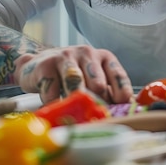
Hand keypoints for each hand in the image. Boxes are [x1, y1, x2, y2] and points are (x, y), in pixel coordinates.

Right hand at [16, 45, 133, 104]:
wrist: (38, 65)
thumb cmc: (72, 75)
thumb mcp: (94, 79)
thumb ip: (110, 93)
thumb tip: (127, 110)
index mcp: (104, 57)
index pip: (118, 75)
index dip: (120, 94)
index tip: (117, 109)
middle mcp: (87, 53)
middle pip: (97, 82)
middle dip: (96, 101)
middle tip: (92, 114)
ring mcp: (65, 57)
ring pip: (75, 81)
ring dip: (75, 100)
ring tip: (74, 113)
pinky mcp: (46, 66)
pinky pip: (53, 92)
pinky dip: (55, 105)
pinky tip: (55, 109)